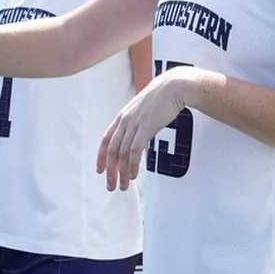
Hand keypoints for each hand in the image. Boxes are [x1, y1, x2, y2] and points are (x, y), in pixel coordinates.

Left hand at [97, 67, 207, 191]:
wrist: (174, 87)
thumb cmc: (161, 98)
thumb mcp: (143, 110)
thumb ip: (137, 123)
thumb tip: (137, 138)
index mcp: (122, 117)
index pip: (106, 140)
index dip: (101, 157)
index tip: (100, 170)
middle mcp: (125, 121)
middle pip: (112, 151)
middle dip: (110, 171)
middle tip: (110, 186)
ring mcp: (135, 124)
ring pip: (122, 154)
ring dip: (122, 172)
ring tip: (124, 186)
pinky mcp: (146, 127)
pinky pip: (135, 151)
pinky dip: (133, 165)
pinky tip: (133, 175)